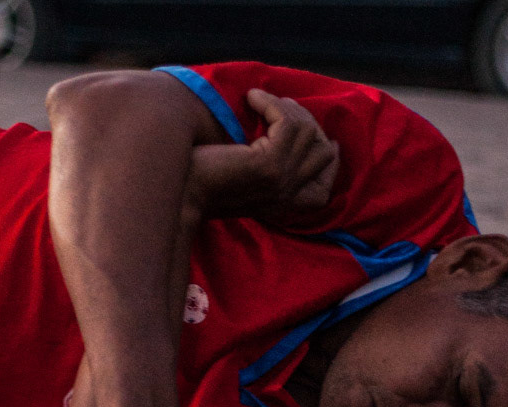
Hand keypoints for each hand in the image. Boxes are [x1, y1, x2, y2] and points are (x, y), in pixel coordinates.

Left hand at [189, 89, 339, 220]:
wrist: (181, 190)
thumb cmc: (204, 179)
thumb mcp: (245, 177)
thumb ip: (269, 166)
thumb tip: (288, 132)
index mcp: (283, 205)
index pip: (325, 190)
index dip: (326, 157)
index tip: (318, 132)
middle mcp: (288, 197)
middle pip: (324, 153)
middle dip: (306, 121)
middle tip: (279, 107)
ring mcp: (282, 182)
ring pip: (308, 131)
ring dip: (284, 107)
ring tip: (259, 102)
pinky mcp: (270, 165)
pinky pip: (288, 122)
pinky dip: (270, 103)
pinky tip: (251, 99)